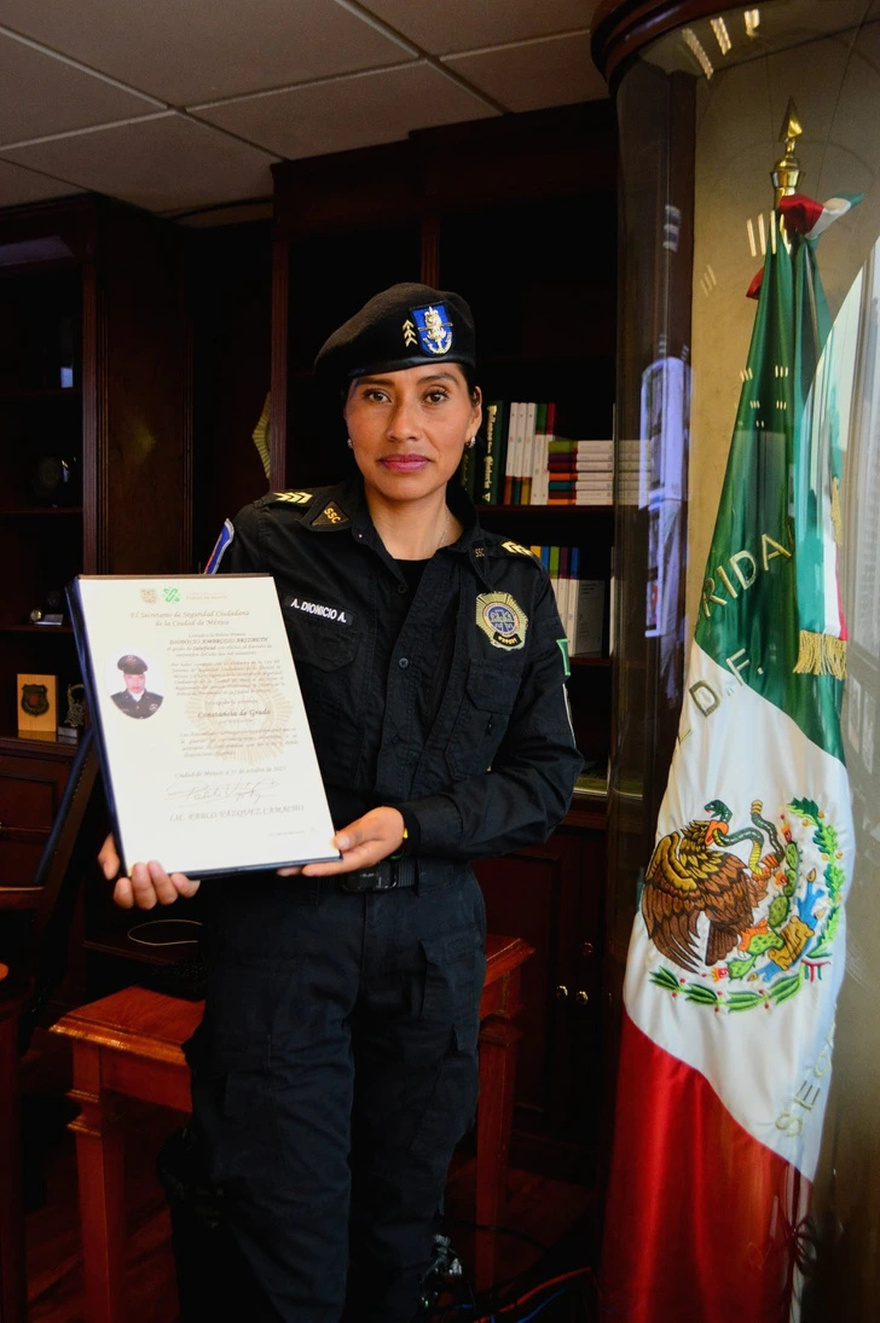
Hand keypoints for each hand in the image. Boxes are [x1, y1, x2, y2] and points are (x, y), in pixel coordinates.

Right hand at [99, 833, 200, 908]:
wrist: (160, 818)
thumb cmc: (136, 834)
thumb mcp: (118, 839)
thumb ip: (110, 854)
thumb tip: (110, 872)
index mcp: (133, 883)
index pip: (126, 900)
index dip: (124, 896)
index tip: (122, 881)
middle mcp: (152, 889)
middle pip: (147, 902)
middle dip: (142, 886)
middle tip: (139, 866)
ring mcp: (171, 885)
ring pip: (167, 897)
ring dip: (160, 883)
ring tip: (155, 864)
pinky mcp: (188, 879)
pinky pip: (188, 890)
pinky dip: (182, 886)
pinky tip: (176, 876)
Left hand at [277, 807, 404, 877]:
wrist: (401, 824)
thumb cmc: (390, 825)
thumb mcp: (375, 827)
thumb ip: (357, 834)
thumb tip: (339, 842)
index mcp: (361, 857)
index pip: (338, 865)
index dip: (321, 868)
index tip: (304, 869)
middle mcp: (353, 859)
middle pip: (326, 866)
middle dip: (304, 868)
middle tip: (282, 869)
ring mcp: (349, 854)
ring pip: (324, 860)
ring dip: (306, 861)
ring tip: (284, 863)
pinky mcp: (345, 846)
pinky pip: (328, 851)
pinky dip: (315, 850)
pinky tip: (302, 849)